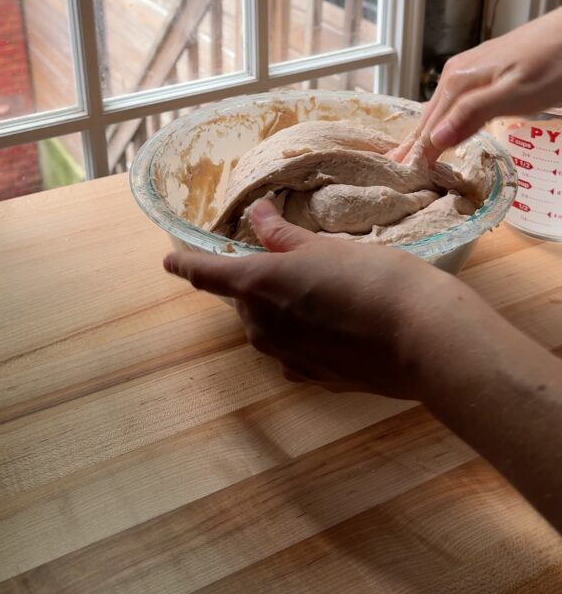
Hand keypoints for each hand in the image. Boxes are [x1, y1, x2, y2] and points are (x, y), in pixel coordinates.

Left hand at [164, 198, 473, 400]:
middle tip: (290, 260)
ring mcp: (288, 359)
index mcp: (257, 286)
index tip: (168, 261)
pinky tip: (333, 324)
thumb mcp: (327, 247)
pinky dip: (303, 335)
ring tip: (321, 289)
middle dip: (256, 281)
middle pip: (243, 301)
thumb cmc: (374, 278)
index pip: (206, 274)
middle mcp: (262, 328)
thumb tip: (257, 214)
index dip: (186, 265)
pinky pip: (294, 352)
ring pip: (268, 327)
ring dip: (281, 308)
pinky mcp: (316, 379)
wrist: (424, 339)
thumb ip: (285, 236)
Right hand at [392, 7, 561, 161]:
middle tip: (395, 169)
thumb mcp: (512, 94)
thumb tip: (435, 138)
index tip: (404, 177)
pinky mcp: (483, 73)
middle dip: (413, 144)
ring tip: (411, 155)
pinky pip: (453, 103)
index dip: (418, 153)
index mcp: (458, 82)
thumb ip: (472, 114)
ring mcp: (469, 72)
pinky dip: (443, 121)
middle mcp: (457, 75)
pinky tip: (444, 128)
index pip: (430, 127)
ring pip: (440, 110)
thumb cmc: (552, 62)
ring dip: (425, 133)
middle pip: (429, 117)